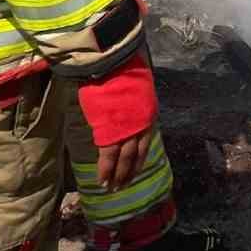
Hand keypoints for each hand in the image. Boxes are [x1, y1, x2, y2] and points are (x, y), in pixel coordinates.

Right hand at [76, 50, 159, 189]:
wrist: (114, 63)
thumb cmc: (122, 68)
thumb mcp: (135, 87)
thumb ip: (131, 103)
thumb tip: (123, 109)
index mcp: (148, 113)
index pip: (145, 142)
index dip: (139, 158)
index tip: (135, 170)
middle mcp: (141, 124)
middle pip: (136, 153)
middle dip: (128, 171)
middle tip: (122, 186)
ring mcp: (127, 128)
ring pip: (124, 158)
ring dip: (118, 175)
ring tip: (112, 188)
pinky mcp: (111, 130)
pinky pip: (109, 155)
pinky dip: (105, 169)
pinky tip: (102, 181)